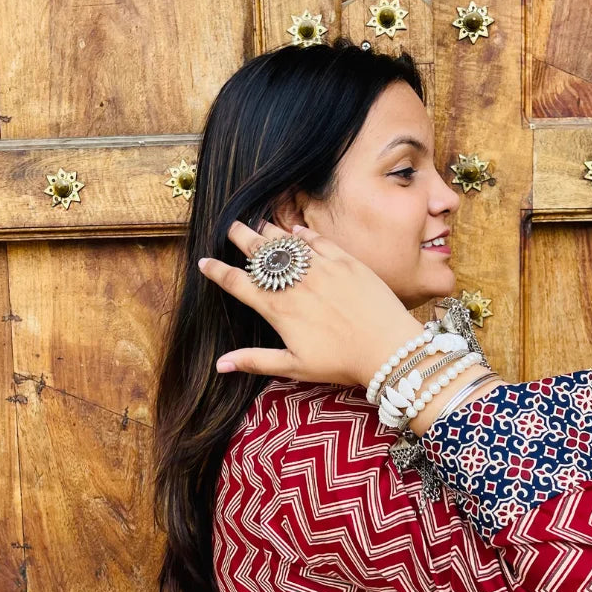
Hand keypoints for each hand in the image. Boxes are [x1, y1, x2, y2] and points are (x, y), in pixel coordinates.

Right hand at [197, 220, 425, 388]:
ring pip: (286, 243)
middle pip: (259, 254)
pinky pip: (318, 241)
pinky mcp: (345, 261)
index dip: (218, 271)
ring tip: (257, 224)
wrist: (387, 347)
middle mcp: (295, 283)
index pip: (238, 284)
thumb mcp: (294, 367)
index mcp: (278, 308)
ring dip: (269, 232)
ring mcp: (320, 268)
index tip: (204, 262)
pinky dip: (304, 235)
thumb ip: (255, 360)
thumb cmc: (341, 362)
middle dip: (240, 237)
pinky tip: (296, 232)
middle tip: (229, 226)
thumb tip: (221, 364)